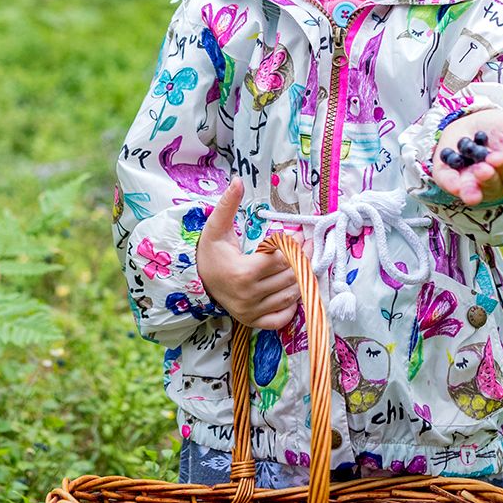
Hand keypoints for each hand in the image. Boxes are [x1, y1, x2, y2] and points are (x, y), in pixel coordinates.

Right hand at [195, 179, 300, 328]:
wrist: (196, 279)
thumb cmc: (209, 252)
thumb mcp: (216, 227)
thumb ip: (228, 205)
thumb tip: (237, 181)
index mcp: (242, 273)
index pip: (281, 260)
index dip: (292, 246)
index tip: (298, 236)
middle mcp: (248, 295)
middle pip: (289, 277)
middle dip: (301, 260)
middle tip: (306, 246)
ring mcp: (251, 311)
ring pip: (290, 296)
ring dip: (299, 280)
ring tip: (300, 264)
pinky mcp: (253, 321)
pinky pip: (282, 318)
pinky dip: (291, 306)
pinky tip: (290, 289)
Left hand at [430, 109, 502, 206]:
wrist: (477, 122)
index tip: (496, 158)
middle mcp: (494, 183)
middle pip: (492, 186)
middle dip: (487, 178)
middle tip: (482, 169)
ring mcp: (472, 183)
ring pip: (471, 190)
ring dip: (469, 189)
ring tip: (464, 187)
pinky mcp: (450, 177)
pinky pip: (449, 184)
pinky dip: (450, 184)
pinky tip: (452, 185)